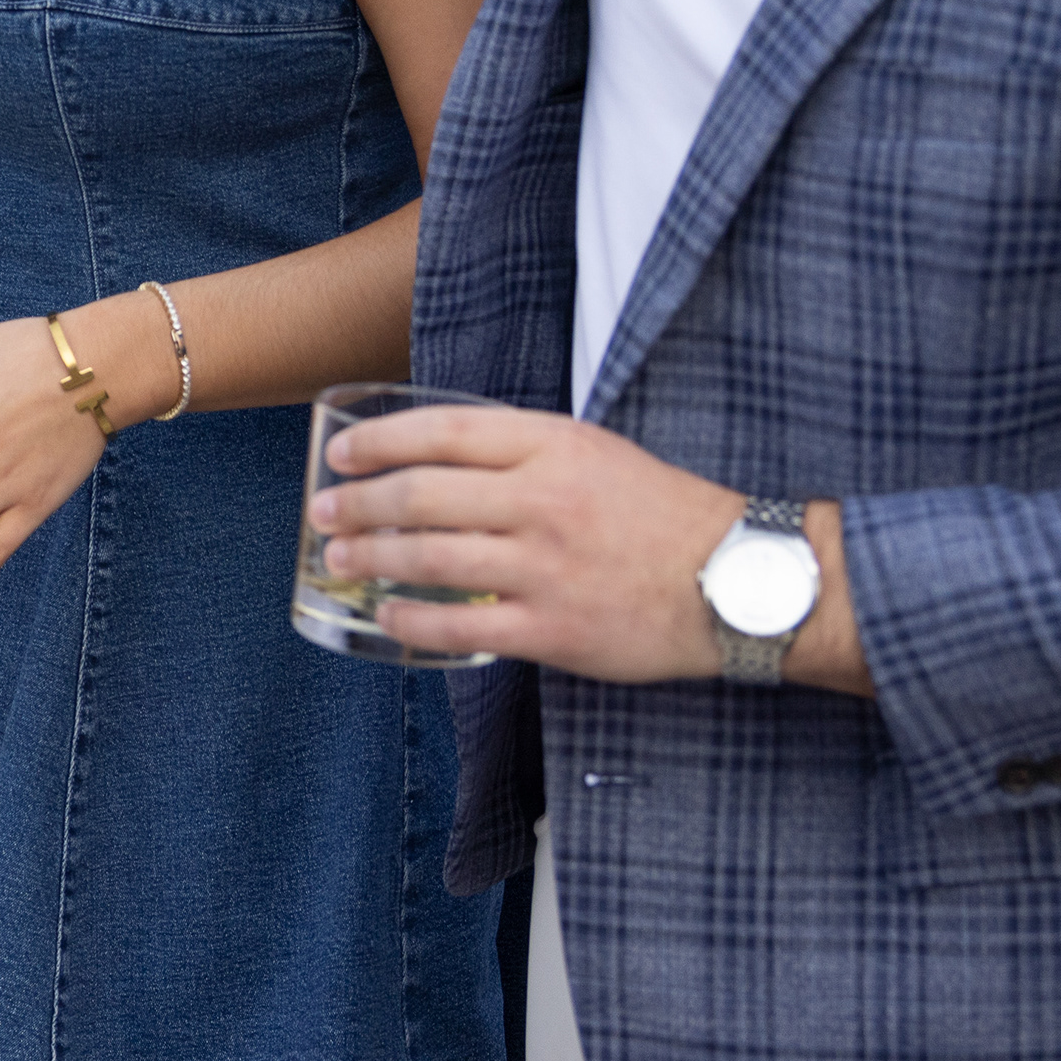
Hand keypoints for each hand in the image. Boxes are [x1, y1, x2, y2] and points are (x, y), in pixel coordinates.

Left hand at [308, 405, 749, 681]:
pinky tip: (386, 615)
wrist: (737, 581)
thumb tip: (439, 457)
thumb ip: (523, 451)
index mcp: (555, 446)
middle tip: (322, 510)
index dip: (379, 441)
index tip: (339, 452)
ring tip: (339, 556)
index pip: (443, 431)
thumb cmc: (662, 515)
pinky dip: (410, 619)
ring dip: (370, 556)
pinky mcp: (551, 629)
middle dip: (357, 502)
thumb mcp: (595, 452)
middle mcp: (544, 501)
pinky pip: (457, 625)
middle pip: (421, 494)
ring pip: (428, 557)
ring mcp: (545, 567)